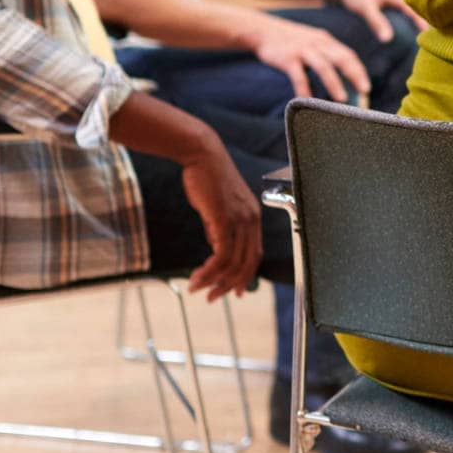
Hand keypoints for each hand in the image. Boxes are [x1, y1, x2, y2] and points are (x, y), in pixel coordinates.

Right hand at [179, 144, 262, 300]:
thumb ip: (220, 226)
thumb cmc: (206, 178)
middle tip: (213, 297)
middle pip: (247, 264)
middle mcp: (251, 221)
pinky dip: (209, 271)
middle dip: (230, 285)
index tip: (235, 292)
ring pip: (233, 263)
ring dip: (214, 281)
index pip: (254, 254)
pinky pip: (221, 254)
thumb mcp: (218, 206)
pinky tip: (197, 277)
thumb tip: (215, 246)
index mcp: (253, 218)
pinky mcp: (225, 220)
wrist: (202, 155)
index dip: (245, 275)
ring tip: (198, 289)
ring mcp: (240, 220)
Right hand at [246, 13, 369, 101]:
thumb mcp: (310, 41)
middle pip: (341, 58)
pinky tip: (307, 101)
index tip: (366, 87)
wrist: (261, 30)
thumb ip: (324, 54)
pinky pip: (299, 76)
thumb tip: (339, 76)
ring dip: (334, 83)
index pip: (348, 55)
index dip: (358, 71)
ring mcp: (303, 50)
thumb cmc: (288, 40)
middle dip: (355, 75)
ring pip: (323, 67)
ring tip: (342, 99)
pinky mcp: (287, 58)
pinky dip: (304, 89)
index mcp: (325, 40)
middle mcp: (317, 43)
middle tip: (364, 91)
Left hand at [328, 0, 426, 40]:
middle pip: (417, 6)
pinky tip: (411, 25)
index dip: (426, 21)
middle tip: (438, 35)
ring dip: (419, 16)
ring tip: (428, 31)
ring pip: (411, 6)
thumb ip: (377, 23)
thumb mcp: (365, 8)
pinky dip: (410, 15)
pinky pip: (404, 7)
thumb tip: (388, 40)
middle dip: (427, 18)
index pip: (416, 9)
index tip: (434, 34)